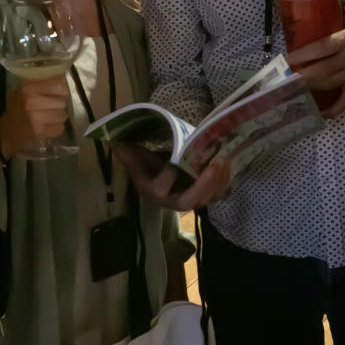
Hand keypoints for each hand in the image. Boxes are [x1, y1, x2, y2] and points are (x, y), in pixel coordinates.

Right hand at [0, 75, 68, 156]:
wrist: (6, 132)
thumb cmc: (17, 108)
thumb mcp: (23, 91)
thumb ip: (41, 83)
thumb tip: (64, 79)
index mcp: (28, 88)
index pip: (59, 84)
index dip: (64, 89)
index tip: (61, 93)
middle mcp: (31, 101)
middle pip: (62, 100)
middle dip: (60, 104)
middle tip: (51, 107)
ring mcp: (36, 118)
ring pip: (63, 115)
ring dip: (59, 117)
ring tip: (48, 118)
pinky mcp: (40, 132)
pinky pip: (60, 128)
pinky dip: (56, 128)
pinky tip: (47, 127)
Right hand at [112, 143, 233, 211]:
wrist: (159, 175)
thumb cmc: (147, 165)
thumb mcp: (135, 158)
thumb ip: (127, 153)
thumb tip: (116, 143)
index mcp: (153, 192)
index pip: (160, 190)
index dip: (169, 178)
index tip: (174, 163)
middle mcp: (171, 201)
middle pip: (189, 200)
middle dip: (204, 184)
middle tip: (216, 162)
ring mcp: (189, 200)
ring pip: (206, 198)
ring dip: (218, 181)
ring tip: (224, 159)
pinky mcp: (203, 197)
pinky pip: (217, 195)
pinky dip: (224, 183)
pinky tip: (228, 166)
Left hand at [287, 18, 344, 117]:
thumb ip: (339, 30)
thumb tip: (317, 34)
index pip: (319, 49)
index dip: (301, 56)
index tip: (287, 59)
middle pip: (320, 71)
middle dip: (300, 76)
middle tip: (284, 78)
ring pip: (328, 85)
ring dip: (310, 88)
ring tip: (293, 90)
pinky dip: (332, 109)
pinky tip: (319, 112)